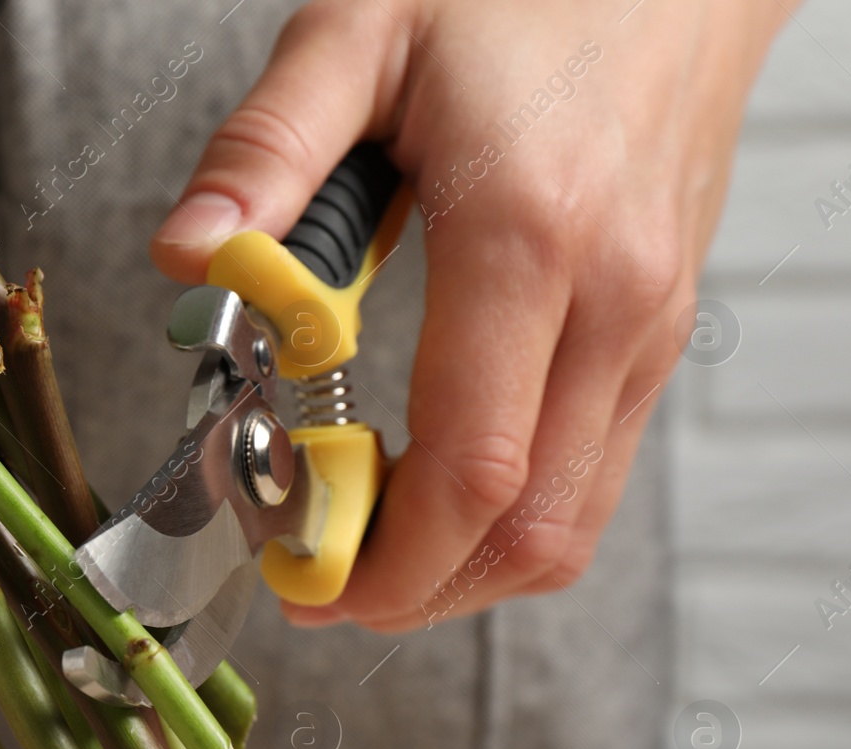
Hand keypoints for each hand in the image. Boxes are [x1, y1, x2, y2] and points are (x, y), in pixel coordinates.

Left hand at [150, 0, 784, 631]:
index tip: (304, 581)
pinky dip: (509, 518)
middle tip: (318, 586)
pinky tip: (432, 489)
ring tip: (364, 551)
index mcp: (529, 236)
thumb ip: (266, 151)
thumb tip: (189, 258)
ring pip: (571, 523)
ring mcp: (653, 327)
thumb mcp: (361, 32)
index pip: (472, 466)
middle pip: (529, 530)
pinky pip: (591, 474)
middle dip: (414, 591)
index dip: (385, 558)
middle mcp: (614, 303)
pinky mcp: (660, 333)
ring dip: (463, 570)